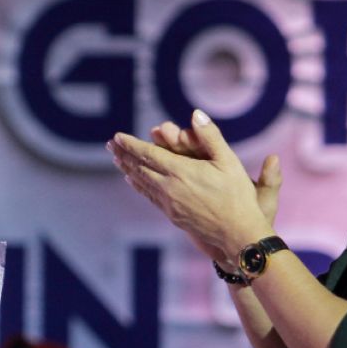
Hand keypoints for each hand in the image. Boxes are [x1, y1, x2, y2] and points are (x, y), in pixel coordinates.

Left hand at [109, 109, 274, 259]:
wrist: (237, 233)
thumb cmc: (237, 195)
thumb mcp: (229, 161)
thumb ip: (210, 136)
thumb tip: (196, 114)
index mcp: (181, 172)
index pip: (148, 154)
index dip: (131, 145)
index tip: (117, 137)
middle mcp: (170, 187)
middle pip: (140, 168)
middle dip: (124, 155)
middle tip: (110, 145)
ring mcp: (169, 203)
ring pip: (142, 183)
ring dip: (127, 169)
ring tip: (116, 159)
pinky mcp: (172, 215)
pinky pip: (150, 196)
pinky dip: (138, 185)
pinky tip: (132, 181)